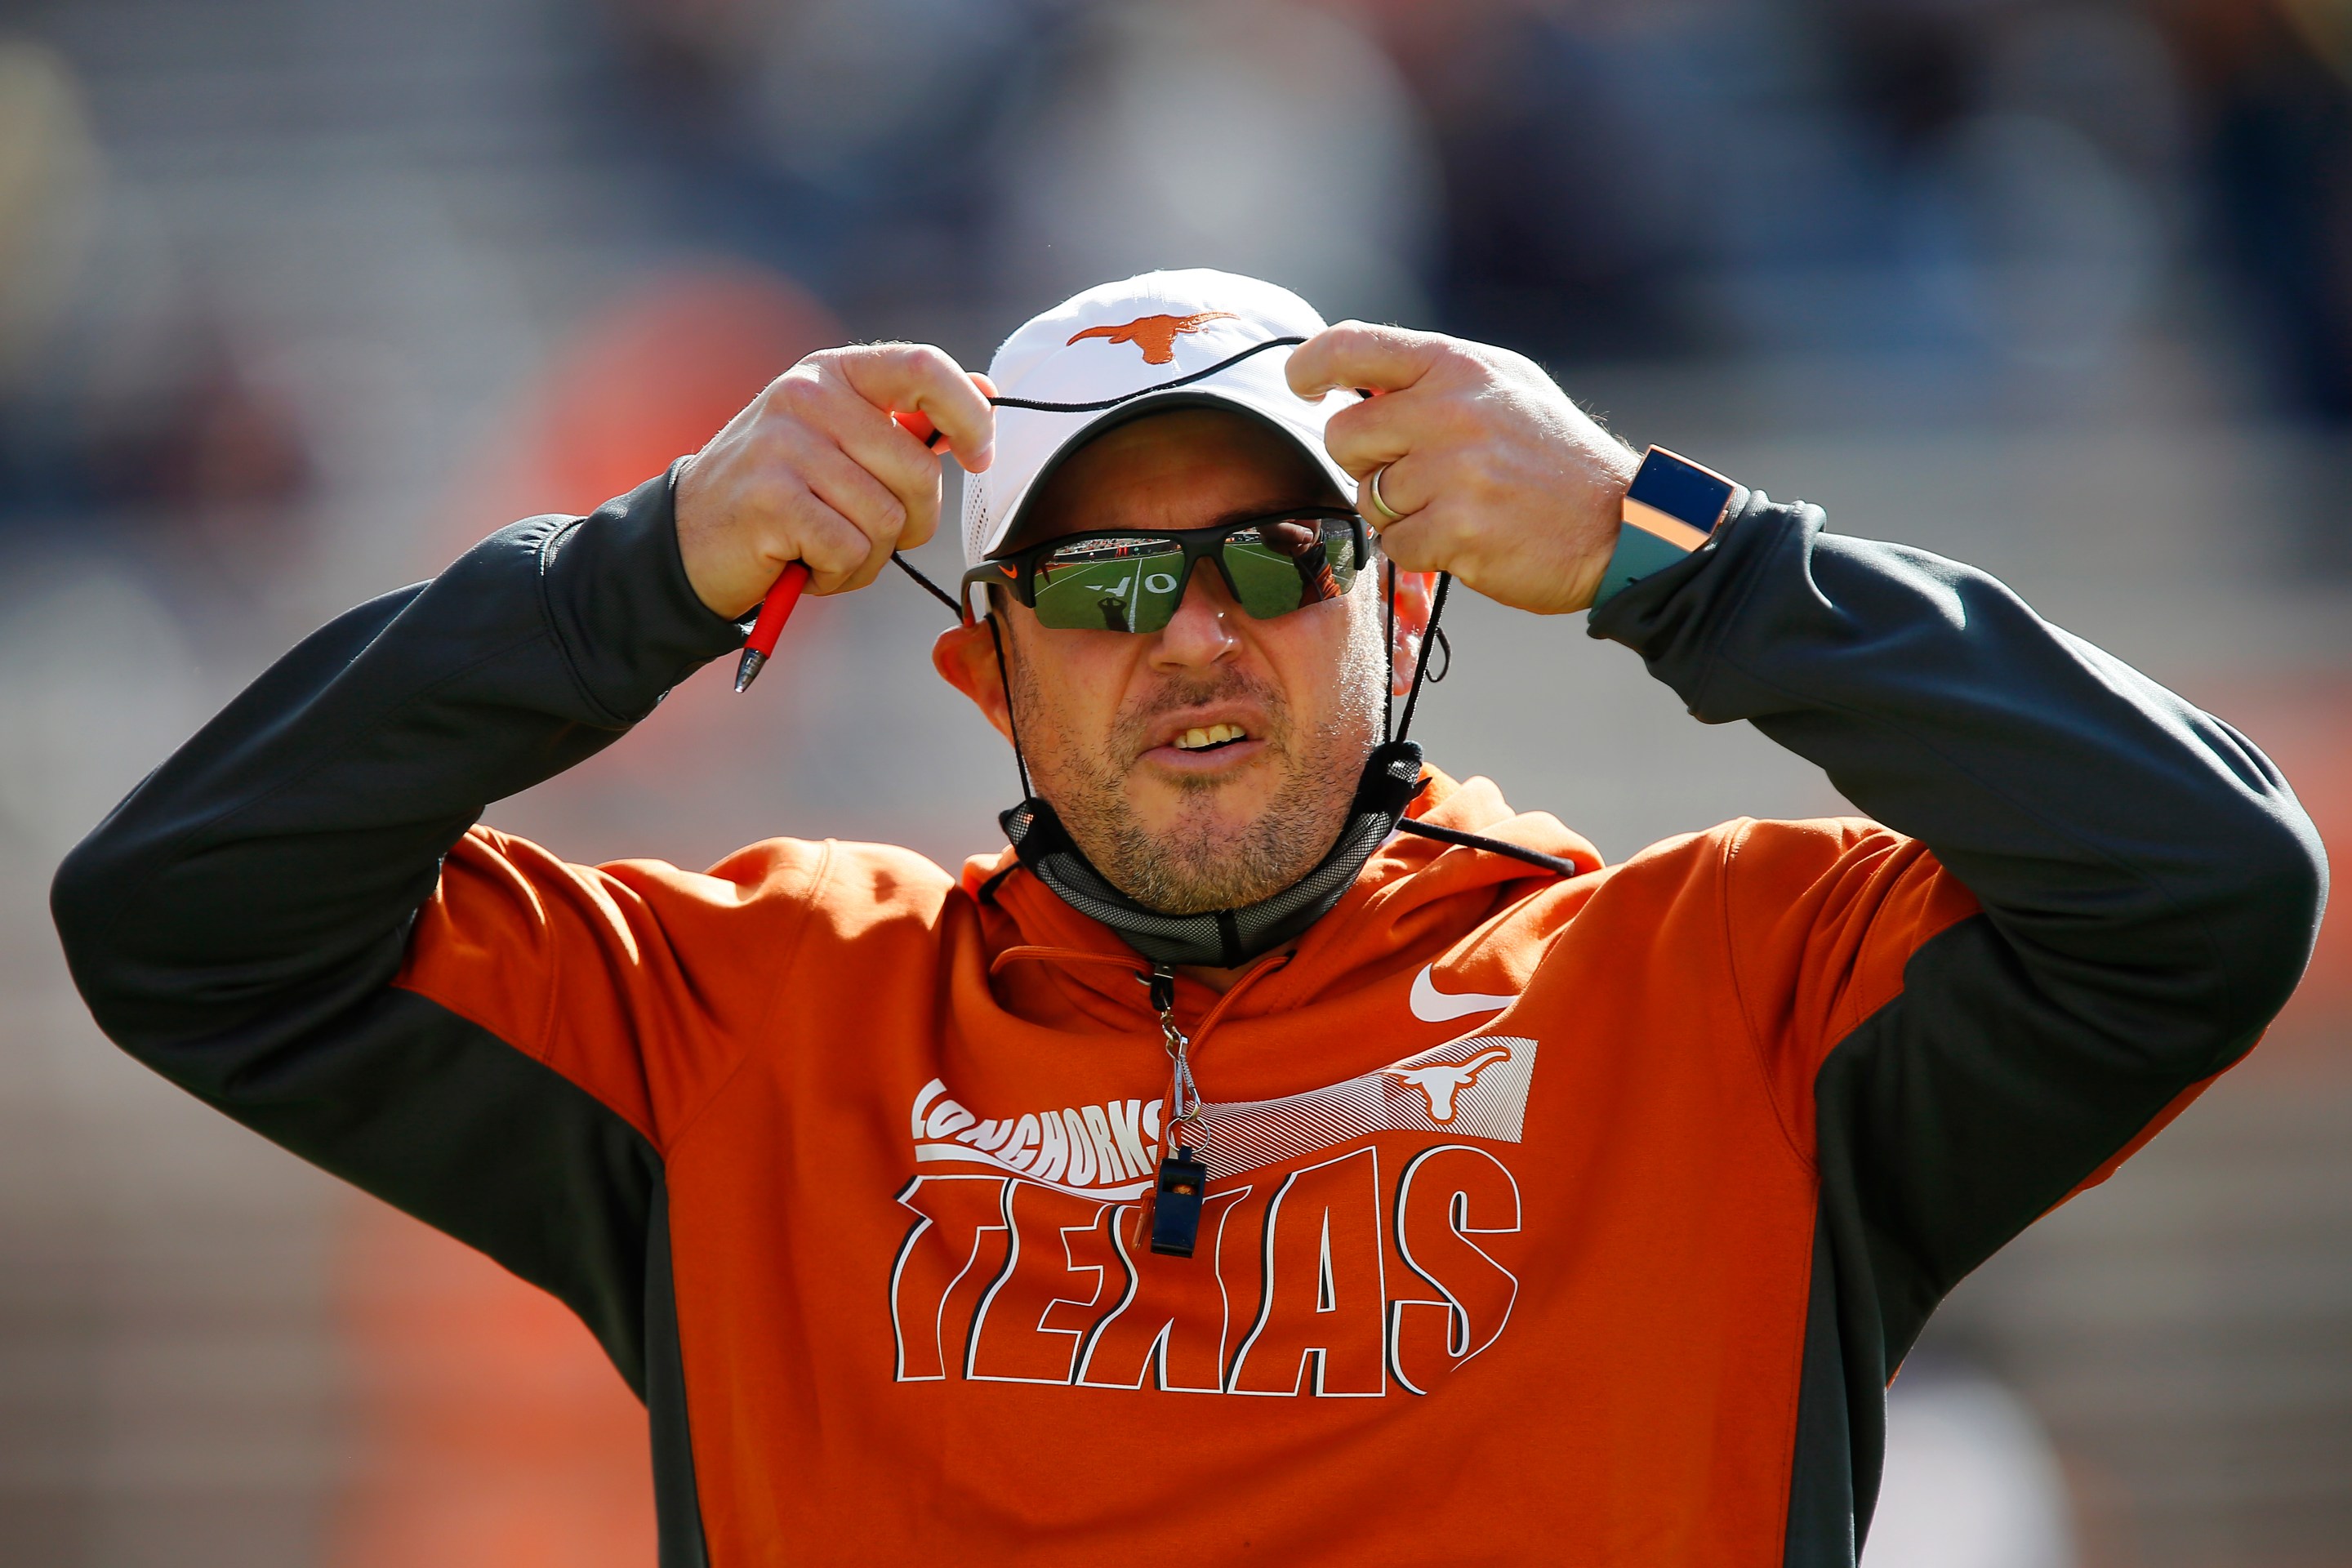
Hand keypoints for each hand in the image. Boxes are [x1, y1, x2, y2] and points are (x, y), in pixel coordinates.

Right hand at [674, 344, 995, 616]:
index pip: (924, 368)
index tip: (978, 457)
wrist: (688, 540)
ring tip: (823, 546)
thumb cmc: (783, 494)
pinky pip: (851, 550)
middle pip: (919, 470)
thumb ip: (906, 419)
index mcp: (834, 372)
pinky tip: (804, 562)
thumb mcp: (840, 441)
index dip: (969, 416)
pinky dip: (838, 573)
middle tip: (866, 532)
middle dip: (911, 521)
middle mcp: (807, 396)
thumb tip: (986, 390)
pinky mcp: (771, 499)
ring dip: (868, 555)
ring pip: (888, 519)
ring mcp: (785, 445)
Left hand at [1287, 323, 1636, 614]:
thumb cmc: (1553, 457)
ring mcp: (1453, 471)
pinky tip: (1468, 538)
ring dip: (1400, 512)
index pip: (1353, 346)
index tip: (1302, 384)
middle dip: (1364, 462)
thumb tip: (1352, 381)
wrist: (1622, 525)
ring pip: (1369, 497)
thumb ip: (1433, 378)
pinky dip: (1422, 551)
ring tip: (1458, 505)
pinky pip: (1395, 545)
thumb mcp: (1504, 387)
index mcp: (1457, 365)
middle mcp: (1450, 409)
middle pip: (1343, 436)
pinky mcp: (1457, 529)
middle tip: (1413, 473)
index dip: (1311, 366)